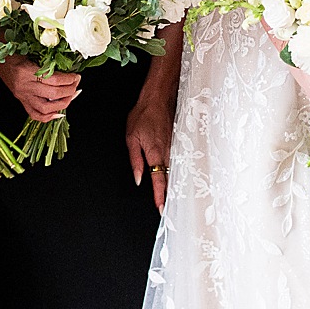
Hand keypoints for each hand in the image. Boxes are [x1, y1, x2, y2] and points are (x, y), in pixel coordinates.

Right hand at [0, 54, 81, 123]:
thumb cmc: (14, 50)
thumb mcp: (31, 51)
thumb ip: (48, 62)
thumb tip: (68, 69)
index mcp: (26, 71)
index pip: (53, 80)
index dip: (69, 79)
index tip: (76, 76)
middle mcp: (24, 86)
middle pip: (52, 94)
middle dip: (69, 90)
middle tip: (76, 84)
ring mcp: (22, 96)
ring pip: (45, 108)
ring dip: (62, 104)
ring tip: (71, 96)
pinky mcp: (21, 101)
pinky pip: (34, 114)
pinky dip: (48, 116)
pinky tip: (59, 112)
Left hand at [126, 91, 175, 208]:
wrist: (159, 98)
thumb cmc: (143, 115)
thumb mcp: (131, 138)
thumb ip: (135, 161)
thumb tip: (138, 179)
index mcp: (155, 153)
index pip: (158, 180)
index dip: (160, 196)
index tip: (161, 209)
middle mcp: (168, 152)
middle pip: (171, 179)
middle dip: (170, 195)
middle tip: (170, 211)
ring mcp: (175, 147)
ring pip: (176, 171)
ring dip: (175, 185)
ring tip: (175, 200)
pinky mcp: (178, 142)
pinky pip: (178, 161)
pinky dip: (178, 172)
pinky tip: (178, 178)